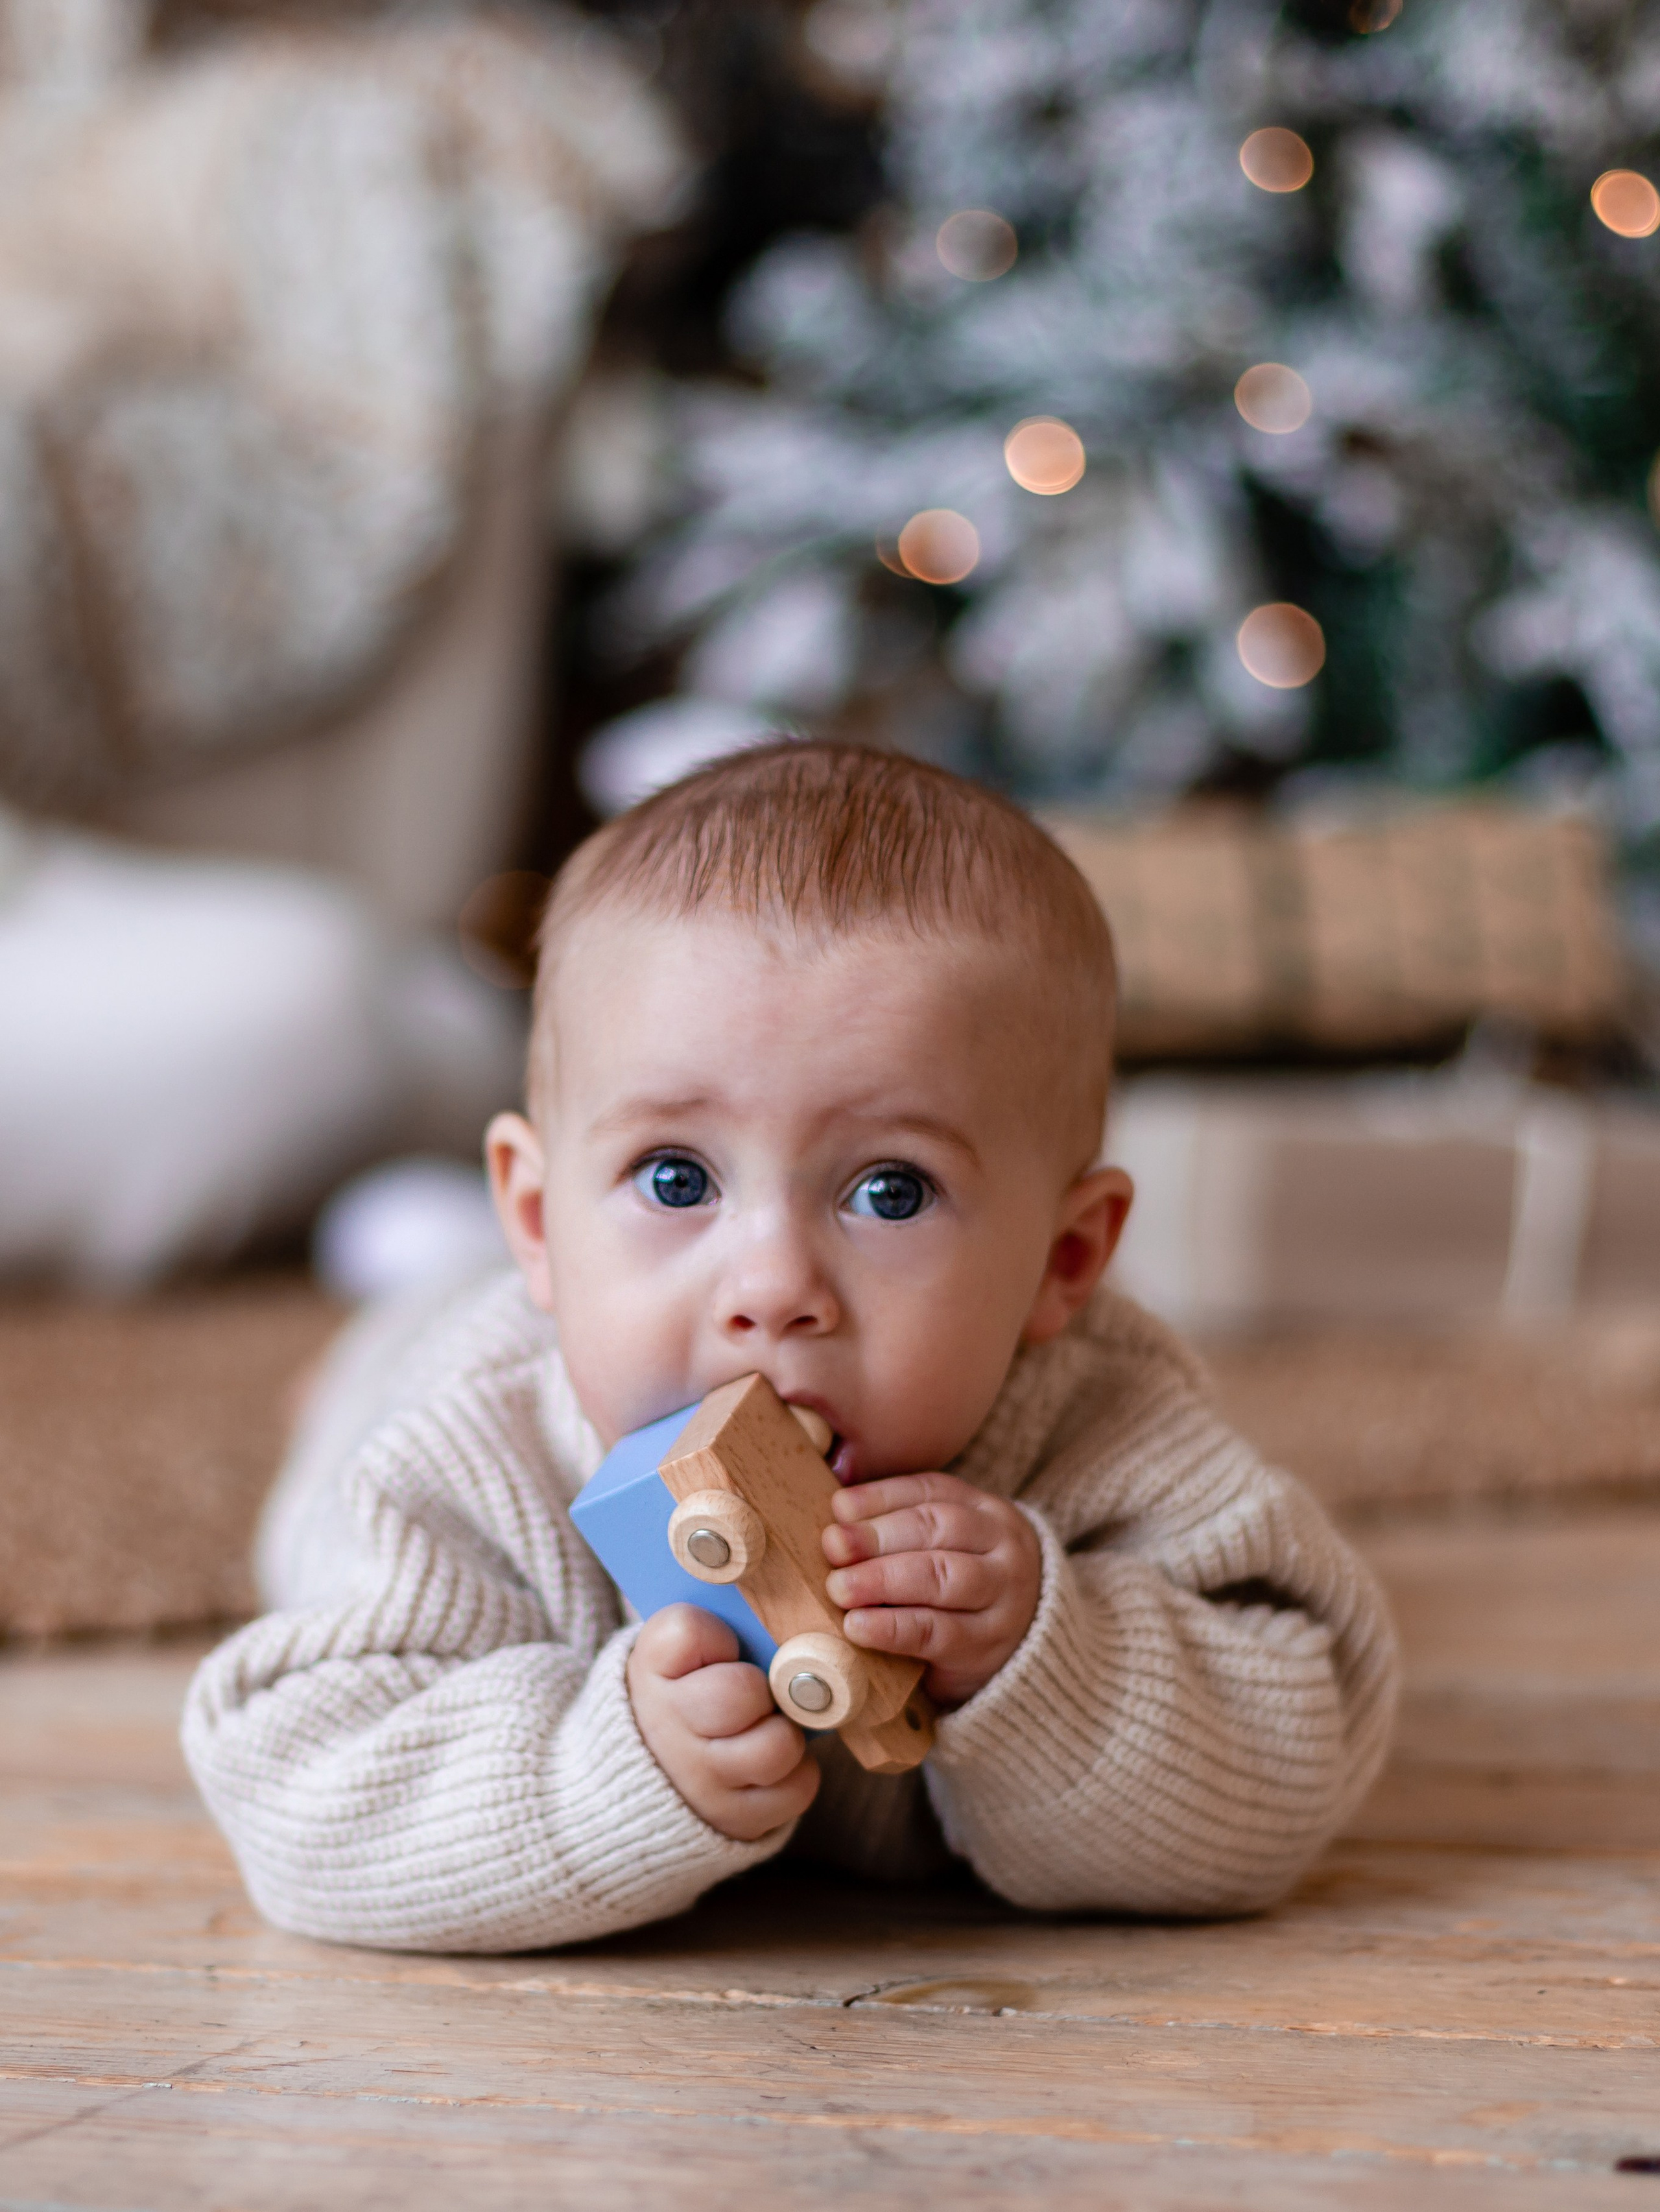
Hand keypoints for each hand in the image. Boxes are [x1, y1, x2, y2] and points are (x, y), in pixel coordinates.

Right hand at [627, 1605, 819, 1841]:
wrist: (644, 1776)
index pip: (688, 1631)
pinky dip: (797, 1771)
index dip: (716, 1635)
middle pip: (742, 1692)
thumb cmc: (682, 1692)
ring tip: (767, 1726)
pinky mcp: (735, 1819)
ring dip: (785, 1731)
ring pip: (778, 1745)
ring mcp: (700, 1781)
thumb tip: (783, 1628)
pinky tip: (771, 1762)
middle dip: (760, 1687)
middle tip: (755, 1692)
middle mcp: (667, 1728)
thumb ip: (714, 1627)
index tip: (718, 1649)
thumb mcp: (675, 1654)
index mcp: (649, 1671)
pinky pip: (798, 1786)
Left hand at [822, 1473, 1041, 1709]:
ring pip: (940, 1577)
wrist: (1024, 1647)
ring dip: (882, 1580)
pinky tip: (857, 1626)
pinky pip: (936, 1632)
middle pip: (938, 1529)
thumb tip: (836, 1513)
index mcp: (985, 1511)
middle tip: (832, 1545)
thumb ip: (897, 1528)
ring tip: (838, 1587)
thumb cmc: (960, 1586)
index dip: (881, 1497)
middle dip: (878, 1535)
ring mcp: (1002, 1597)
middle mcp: (1002, 1546)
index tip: (838, 1507)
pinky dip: (891, 1628)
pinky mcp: (986, 1645)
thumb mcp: (944, 1548)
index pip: (931, 1492)